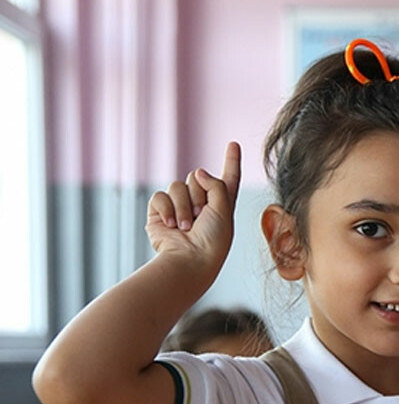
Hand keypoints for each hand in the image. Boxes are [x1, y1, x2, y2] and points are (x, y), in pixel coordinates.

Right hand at [145, 142, 240, 271]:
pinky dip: (166, 209)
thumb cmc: (213, 240)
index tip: (233, 144)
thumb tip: (198, 172)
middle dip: (198, 195)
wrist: (189, 260)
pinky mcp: (159, 213)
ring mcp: (179, 207)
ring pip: (177, 185)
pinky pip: (160, 196)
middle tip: (201, 218)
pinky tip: (171, 225)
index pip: (228, 177)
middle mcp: (201, 203)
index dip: (231, 160)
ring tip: (186, 226)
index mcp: (222, 204)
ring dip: (183, 206)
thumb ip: (216, 185)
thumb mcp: (224, 209)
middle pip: (196, 177)